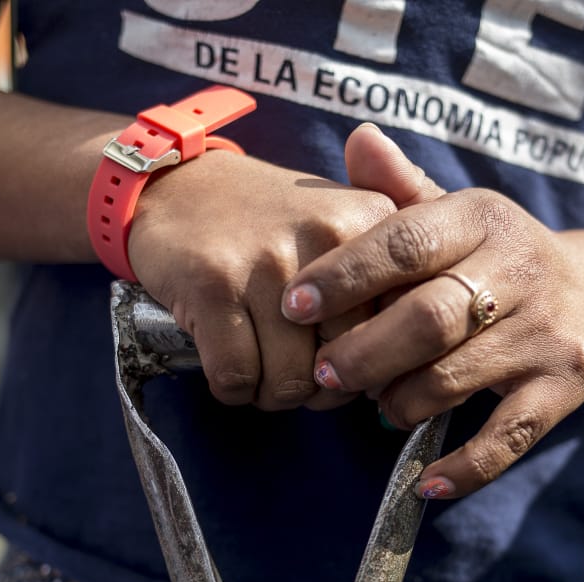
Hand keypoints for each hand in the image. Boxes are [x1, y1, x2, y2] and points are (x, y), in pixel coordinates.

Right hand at [126, 150, 394, 410]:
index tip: (342, 356)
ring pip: (290, 383)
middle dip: (318, 386)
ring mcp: (268, 261)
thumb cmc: (269, 224)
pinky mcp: (213, 285)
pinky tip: (226, 361)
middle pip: (346, 364)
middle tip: (293, 369)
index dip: (367, 361)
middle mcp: (328, 236)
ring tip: (259, 365)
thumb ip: (388, 279)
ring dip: (270, 393)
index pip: (396, 331)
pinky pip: (236, 378)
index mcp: (373, 221)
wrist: (178, 186)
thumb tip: (405, 367)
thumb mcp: (341, 223)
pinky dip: (231, 388)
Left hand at [283, 129, 583, 498]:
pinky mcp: (565, 387)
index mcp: (483, 217)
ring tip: (375, 405)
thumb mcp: (455, 214)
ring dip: (402, 401)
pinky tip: (425, 484)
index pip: (406, 240)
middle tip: (322, 372)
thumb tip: (356, 137)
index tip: (292, 304)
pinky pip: (508, 438)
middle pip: (430, 317)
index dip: (345, 274)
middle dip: (364, 351)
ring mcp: (547, 333)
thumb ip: (401, 188)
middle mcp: (522, 268)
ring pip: (457, 378)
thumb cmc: (496, 255)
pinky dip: (465, 468)